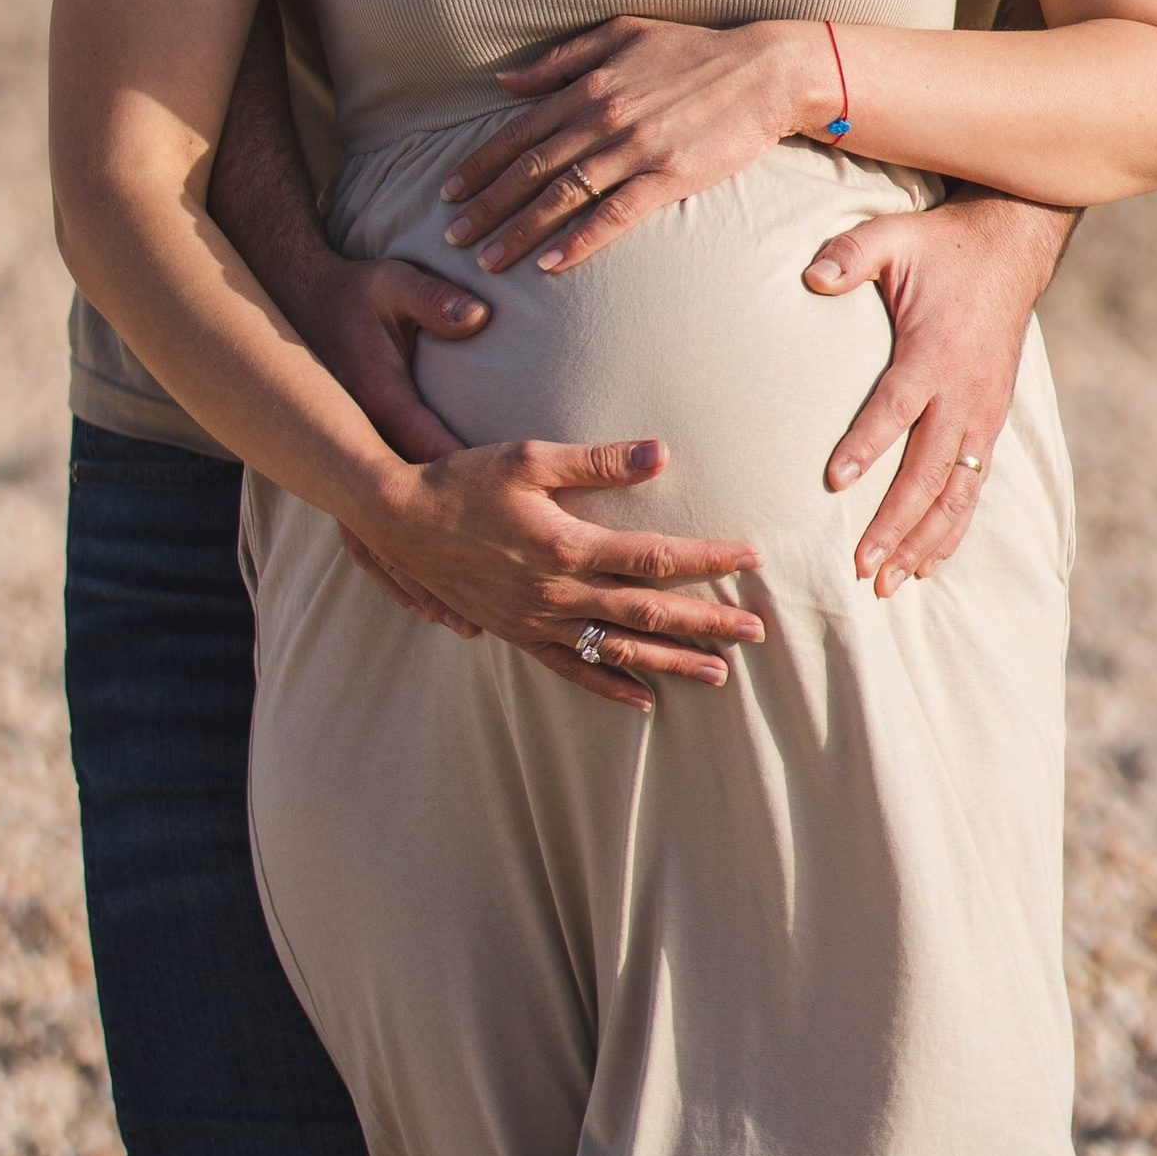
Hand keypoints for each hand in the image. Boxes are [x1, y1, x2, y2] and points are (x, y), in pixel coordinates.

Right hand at [252, 234, 493, 634]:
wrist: (296, 302)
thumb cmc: (353, 294)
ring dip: (420, 583)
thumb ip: (433, 301)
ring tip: (464, 626)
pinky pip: (365, 536)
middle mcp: (360, 449)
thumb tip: (475, 317)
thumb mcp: (391, 286)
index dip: (476, 496)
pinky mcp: (342, 474)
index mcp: (381, 405)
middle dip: (454, 562)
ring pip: (383, 540)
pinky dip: (392, 573)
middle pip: (411, 516)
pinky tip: (419, 603)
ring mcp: (347, 467)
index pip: (435, 457)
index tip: (518, 532)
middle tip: (498, 607)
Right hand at [355, 435, 767, 711]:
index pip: (656, 556)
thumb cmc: (465, 479)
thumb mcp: (530, 458)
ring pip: (618, 648)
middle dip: (707, 622)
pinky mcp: (518, 634)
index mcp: (568, 544)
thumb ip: (597, 461)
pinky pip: (572, 670)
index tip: (751, 557)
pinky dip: (610, 687)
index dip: (708, 558)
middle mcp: (558, 592)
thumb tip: (660, 454)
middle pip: (649, 611)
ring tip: (720, 675)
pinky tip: (643, 702)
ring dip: (672, 662)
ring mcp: (537, 620)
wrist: (399, 521)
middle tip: (757, 632)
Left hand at [439, 18, 821, 273]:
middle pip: (530, 170)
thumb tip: (506, 81)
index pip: (518, 132)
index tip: (447, 193)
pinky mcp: (669, 175)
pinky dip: (579, 241)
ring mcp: (635, 148)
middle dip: (485, 206)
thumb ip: (561, 58)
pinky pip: (614, 215)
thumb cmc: (692, 50)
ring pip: (562, 196)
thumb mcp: (621, 34)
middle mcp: (602, 117)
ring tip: (487, 260)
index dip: (478, 165)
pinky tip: (551, 265)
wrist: (763, 71)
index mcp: (587, 85)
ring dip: (519, 231)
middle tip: (450, 237)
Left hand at [805, 191, 1070, 597]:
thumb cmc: (942, 245)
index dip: (866, 444)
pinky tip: (931, 561)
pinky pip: (976, 485)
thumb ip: (849, 254)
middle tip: (860, 568)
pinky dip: (954, 526)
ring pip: (957, 491)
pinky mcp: (993, 420)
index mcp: (934, 351)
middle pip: (929, 471)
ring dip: (924, 540)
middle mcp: (964, 392)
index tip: (834, 482)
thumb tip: (811, 277)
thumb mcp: (893, 236)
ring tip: (890, 582)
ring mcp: (984, 411)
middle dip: (895, 524)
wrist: (1013, 245)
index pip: (896, 406)